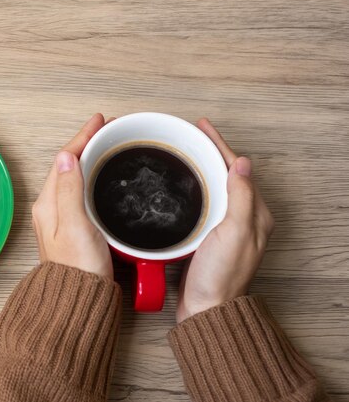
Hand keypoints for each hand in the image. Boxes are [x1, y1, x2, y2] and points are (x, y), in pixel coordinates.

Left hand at [31, 114, 113, 278]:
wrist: (79, 300)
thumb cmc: (78, 269)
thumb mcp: (74, 225)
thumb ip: (70, 191)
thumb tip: (68, 157)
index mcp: (48, 204)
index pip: (64, 160)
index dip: (82, 137)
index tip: (100, 120)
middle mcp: (51, 209)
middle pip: (68, 165)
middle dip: (87, 143)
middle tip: (108, 129)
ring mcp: (62, 219)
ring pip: (75, 177)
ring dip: (90, 158)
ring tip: (108, 145)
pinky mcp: (75, 229)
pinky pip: (81, 192)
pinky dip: (93, 177)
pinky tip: (103, 178)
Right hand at [176, 118, 274, 322]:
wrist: (205, 307)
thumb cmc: (220, 275)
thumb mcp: (235, 232)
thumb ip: (241, 197)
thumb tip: (242, 163)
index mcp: (255, 214)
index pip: (238, 169)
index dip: (219, 145)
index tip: (202, 127)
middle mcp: (243, 218)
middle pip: (226, 174)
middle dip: (209, 152)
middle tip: (190, 135)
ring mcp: (226, 227)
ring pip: (214, 187)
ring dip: (200, 168)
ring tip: (184, 151)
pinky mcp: (209, 236)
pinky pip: (204, 202)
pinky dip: (193, 187)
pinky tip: (181, 185)